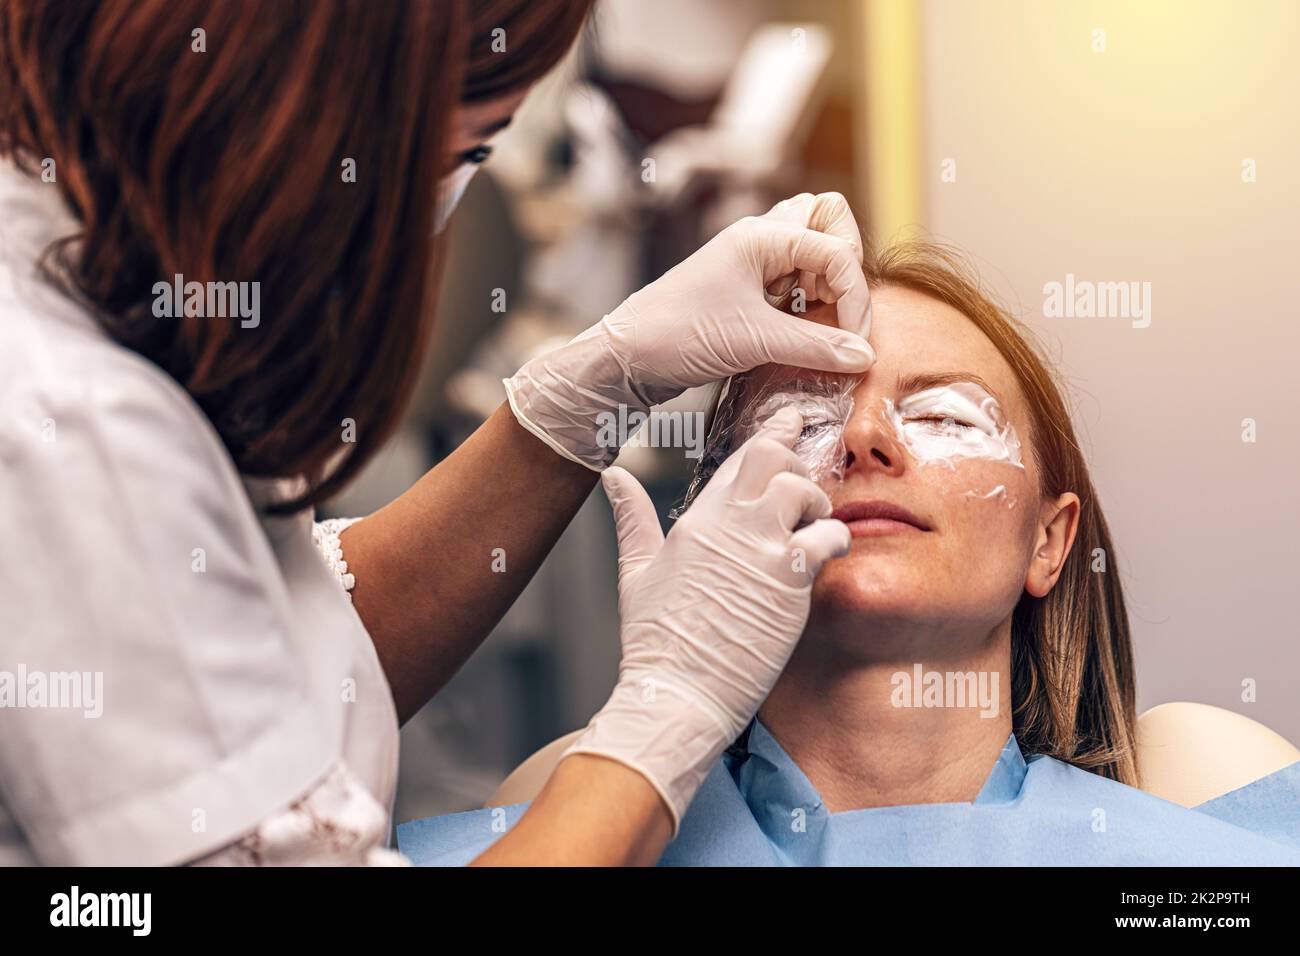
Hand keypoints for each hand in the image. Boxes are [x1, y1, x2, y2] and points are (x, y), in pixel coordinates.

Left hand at [503, 192, 874, 469]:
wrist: (625, 357)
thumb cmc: (677, 334)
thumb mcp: (752, 341)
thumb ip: (814, 346)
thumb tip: (865, 355)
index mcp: (761, 236)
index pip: (836, 251)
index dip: (854, 298)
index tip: (855, 342)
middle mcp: (759, 239)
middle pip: (828, 219)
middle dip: (845, 261)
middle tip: (833, 307)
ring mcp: (751, 261)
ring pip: (811, 247)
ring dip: (826, 280)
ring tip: (815, 320)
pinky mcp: (746, 288)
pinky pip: (793, 277)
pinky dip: (807, 299)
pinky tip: (798, 332)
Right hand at [562, 406, 851, 829]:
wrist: (675, 692)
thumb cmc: (654, 640)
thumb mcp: (635, 570)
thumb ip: (631, 517)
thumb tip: (612, 476)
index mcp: (695, 520)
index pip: (739, 459)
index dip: (771, 434)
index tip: (791, 420)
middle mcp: (728, 526)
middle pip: (772, 459)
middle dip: (795, 457)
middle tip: (806, 474)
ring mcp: (759, 550)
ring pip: (803, 490)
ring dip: (817, 499)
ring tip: (815, 521)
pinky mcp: (788, 582)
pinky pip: (827, 538)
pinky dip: (835, 538)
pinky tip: (831, 551)